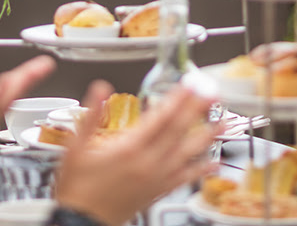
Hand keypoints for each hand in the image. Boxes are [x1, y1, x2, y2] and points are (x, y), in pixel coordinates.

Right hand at [55, 81, 220, 225]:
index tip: (190, 85)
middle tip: (211, 93)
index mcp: (129, 149)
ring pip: (187, 153)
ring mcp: (156, 178)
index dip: (178, 99)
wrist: (81, 222)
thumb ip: (91, 116)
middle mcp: (148, 163)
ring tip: (222, 121)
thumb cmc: (77, 188)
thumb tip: (100, 89)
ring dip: (206, 136)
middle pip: (178, 131)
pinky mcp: (158, 192)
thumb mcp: (75, 148)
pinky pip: (185, 178)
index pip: (160, 118)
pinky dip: (201, 170)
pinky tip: (212, 162)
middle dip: (196, 110)